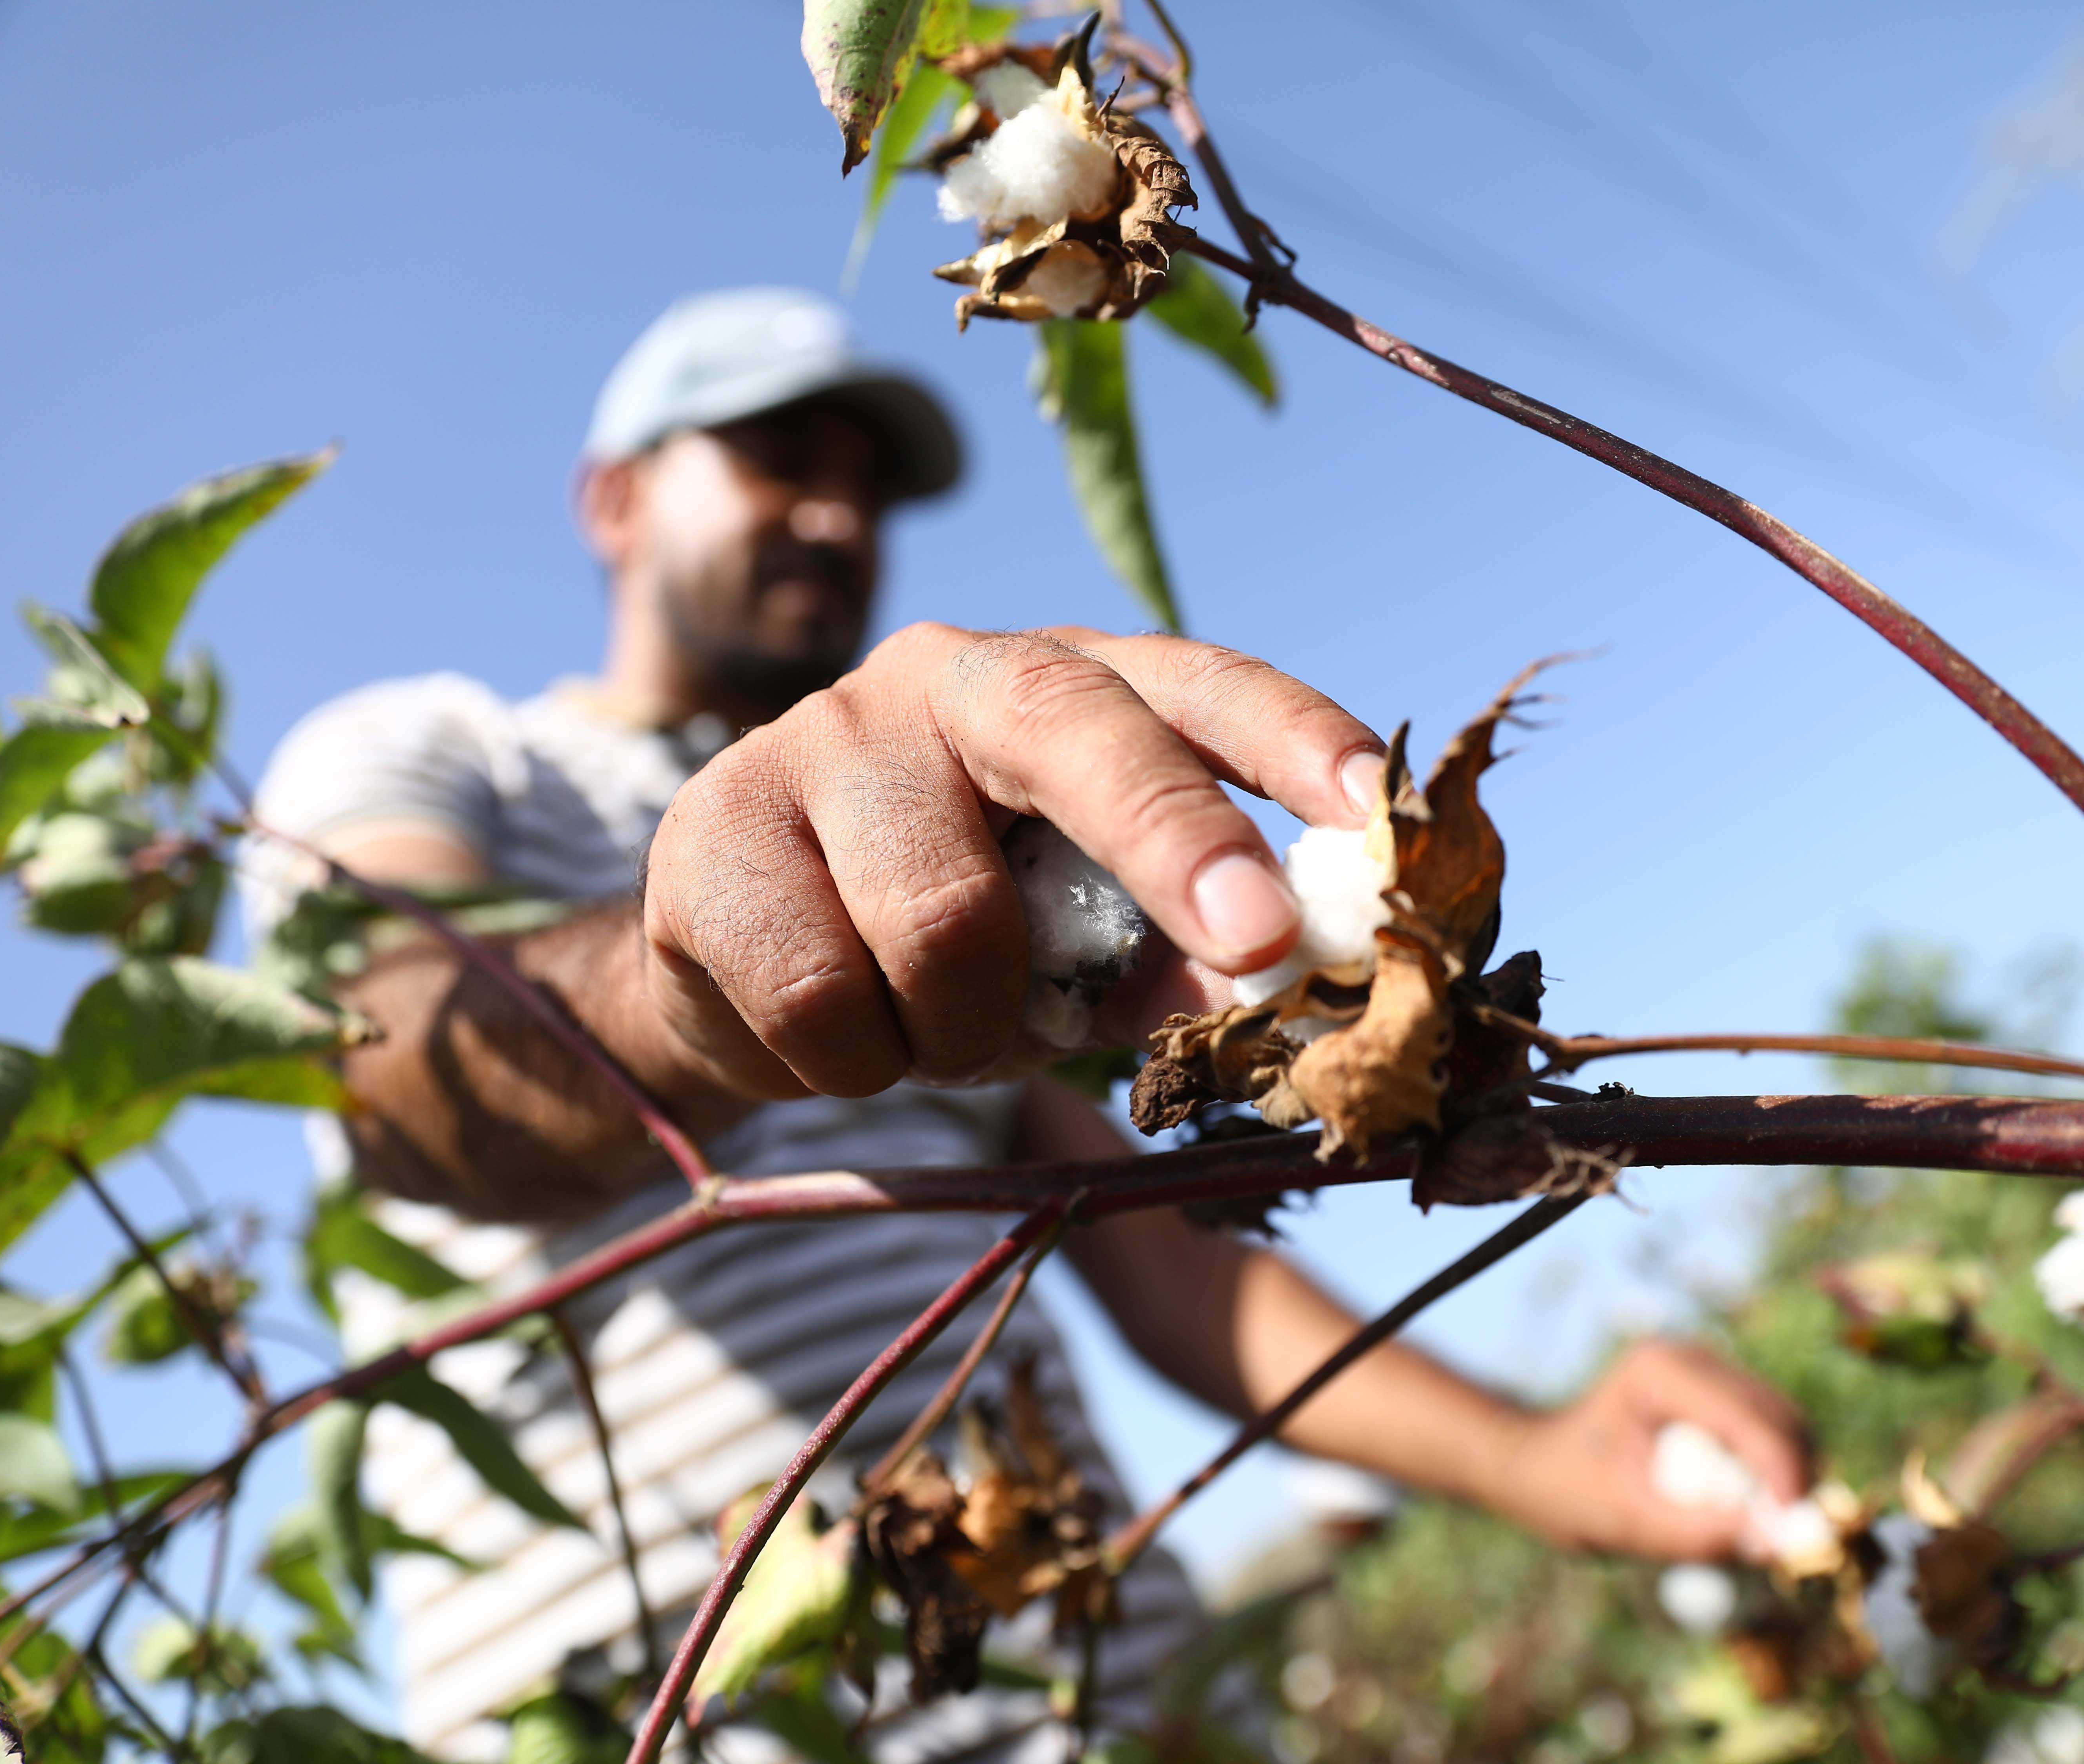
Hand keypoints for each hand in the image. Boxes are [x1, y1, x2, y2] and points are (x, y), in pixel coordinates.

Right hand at [634, 624, 1385, 1099]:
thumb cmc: (955, 939)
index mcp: (1061, 684)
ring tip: (942, 1031)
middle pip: (1070, 733)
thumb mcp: (1087, 945)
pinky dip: (856, 1059)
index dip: (1292, 737)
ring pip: (943, 920)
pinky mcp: (709, 832)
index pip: (1197, 683)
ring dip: (966, 1030)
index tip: (1374, 809)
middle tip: (1255, 947)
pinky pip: (822, 993)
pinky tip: (844, 1033)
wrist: (737, 963)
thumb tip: (1280, 986)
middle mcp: (943, 676)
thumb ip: (1182, 952)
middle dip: (1174, 841)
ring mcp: (817, 739)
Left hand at [1477, 1339, 1810, 1562]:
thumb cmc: (1567, 1492)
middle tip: (1791, 1540)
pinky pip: (1765, 1430)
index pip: (1747, 1419)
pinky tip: (1752, 1508)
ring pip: (1780, 1421)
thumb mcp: (1625, 1521)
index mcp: (1660, 1372)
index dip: (1781, 1474)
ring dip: (1786, 1475)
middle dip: (1793, 1477)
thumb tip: (1770, 1543)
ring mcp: (1704, 1370)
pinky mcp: (1714, 1393)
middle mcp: (1689, 1358)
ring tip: (1768, 1530)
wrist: (1537, 1466)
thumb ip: (1694, 1532)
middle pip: (1776, 1416)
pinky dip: (1769, 1469)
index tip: (1794, 1533)